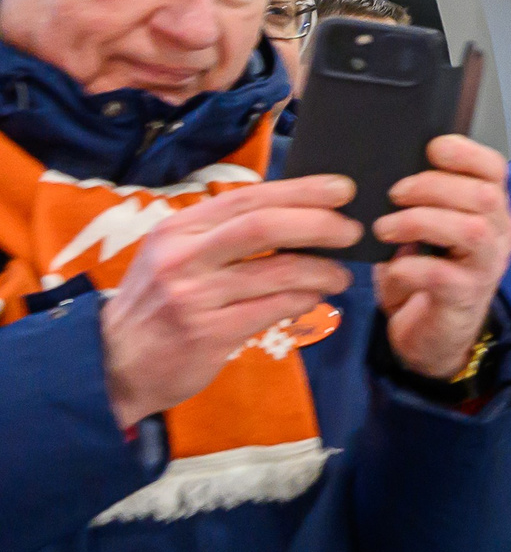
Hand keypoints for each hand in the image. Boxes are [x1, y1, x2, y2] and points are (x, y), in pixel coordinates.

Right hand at [100, 176, 361, 430]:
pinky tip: (315, 298)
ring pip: (277, 272)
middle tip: (352, 231)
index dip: (300, 190)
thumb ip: (224, 234)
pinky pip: (273, 309)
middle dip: (318, 224)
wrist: (116, 362)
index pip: (247, 198)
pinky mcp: (209, 333)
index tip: (342, 189)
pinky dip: (303, 300)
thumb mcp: (176, 256)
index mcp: (178, 229)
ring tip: (340, 274)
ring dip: (321, 270)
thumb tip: (297, 214)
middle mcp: (183, 257)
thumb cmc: (159, 302)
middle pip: (263, 227)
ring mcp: (195, 296)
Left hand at [374, 134, 510, 380]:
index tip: (429, 150)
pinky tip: (393, 268)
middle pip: (484, 195)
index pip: (495, 170)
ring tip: (385, 228)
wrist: (434, 337)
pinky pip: (440, 274)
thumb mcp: (428, 231)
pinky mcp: (465, 298)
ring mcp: (487, 269)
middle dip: (432, 186)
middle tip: (394, 195)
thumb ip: (422, 201)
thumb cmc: (428, 276)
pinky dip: (408, 266)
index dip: (464, 152)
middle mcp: (500, 237)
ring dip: (420, 222)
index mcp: (492, 212)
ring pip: (471, 230)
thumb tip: (389, 171)